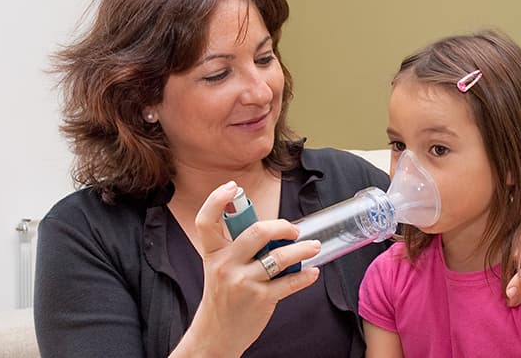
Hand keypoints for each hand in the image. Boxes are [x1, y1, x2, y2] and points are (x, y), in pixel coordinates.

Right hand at [171, 181, 320, 357]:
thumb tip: (272, 229)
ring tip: (314, 246)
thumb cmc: (222, 297)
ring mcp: (243, 283)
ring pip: (280, 257)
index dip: (216, 199)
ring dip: (302, 249)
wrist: (216, 334)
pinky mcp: (261, 300)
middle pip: (256, 232)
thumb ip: (237, 247)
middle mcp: (226, 265)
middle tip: (293, 230)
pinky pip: (290, 282)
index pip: (206, 221)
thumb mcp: (219, 268)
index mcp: (213, 254)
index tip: (233, 187)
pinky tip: (312, 272)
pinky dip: (305, 276)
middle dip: (281, 226)